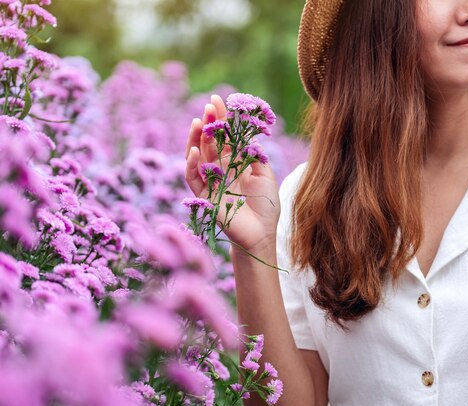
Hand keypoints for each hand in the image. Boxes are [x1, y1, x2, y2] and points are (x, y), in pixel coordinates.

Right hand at [184, 95, 280, 255]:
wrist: (261, 233)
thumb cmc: (266, 206)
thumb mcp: (265, 175)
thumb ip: (255, 155)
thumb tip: (247, 135)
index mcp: (236, 162)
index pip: (225, 136)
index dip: (221, 119)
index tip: (218, 100)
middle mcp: (221, 169)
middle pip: (210, 142)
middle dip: (209, 123)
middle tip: (208, 106)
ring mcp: (210, 181)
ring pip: (198, 156)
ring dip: (196, 138)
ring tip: (199, 122)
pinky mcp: (203, 196)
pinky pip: (193, 178)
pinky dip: (191, 164)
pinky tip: (194, 150)